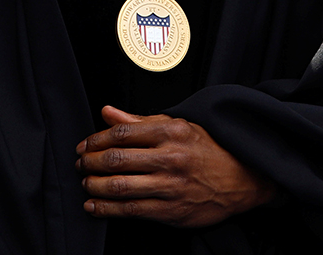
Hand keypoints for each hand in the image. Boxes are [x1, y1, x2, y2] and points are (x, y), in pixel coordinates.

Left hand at [75, 106, 277, 227]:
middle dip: (90, 163)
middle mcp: (170, 158)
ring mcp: (171, 186)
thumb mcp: (178, 126)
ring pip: (121, 186)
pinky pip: (132, 210)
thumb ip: (140, 122)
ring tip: (85, 184)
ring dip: (95, 186)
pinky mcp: (172, 210)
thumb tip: (107, 112)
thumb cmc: (208, 149)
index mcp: (171, 132)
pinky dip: (107, 209)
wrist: (243, 178)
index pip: (122, 133)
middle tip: (80, 164)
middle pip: (117, 159)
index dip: (96, 139)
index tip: (84, 145)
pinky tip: (95, 205)